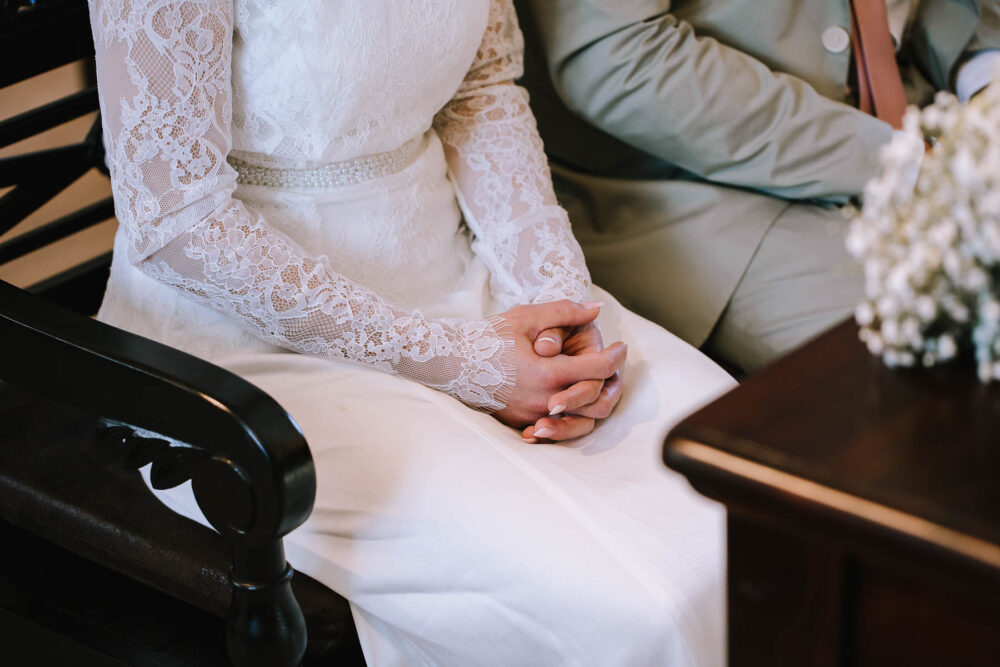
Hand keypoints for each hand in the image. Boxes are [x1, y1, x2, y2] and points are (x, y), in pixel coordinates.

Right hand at [491, 301, 626, 434]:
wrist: (451, 363)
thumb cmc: (489, 337)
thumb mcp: (527, 317)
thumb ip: (565, 312)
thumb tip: (596, 309)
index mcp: (549, 373)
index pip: (598, 369)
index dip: (616, 357)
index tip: (622, 347)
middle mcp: (545, 400)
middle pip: (595, 398)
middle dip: (611, 379)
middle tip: (614, 362)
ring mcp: (533, 415)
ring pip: (581, 420)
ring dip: (595, 401)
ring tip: (599, 382)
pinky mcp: (522, 422)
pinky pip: (557, 427)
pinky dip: (572, 416)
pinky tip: (575, 400)